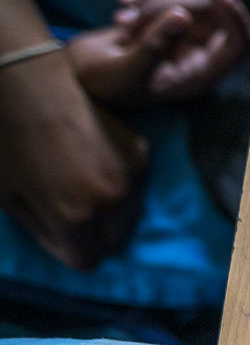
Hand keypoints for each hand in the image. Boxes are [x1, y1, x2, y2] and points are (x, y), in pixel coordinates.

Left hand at [0, 52, 146, 268]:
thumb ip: (38, 226)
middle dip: (91, 234)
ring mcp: (132, 175)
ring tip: (81, 184)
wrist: (28, 82)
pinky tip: (95, 161)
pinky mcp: (140, 152)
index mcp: (75, 216)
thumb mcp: (5, 195)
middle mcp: (112, 202)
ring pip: (128, 214)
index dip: (65, 250)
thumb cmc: (6, 139)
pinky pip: (134, 184)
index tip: (50, 230)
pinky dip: (119, 182)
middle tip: (66, 210)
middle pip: (113, 241)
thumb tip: (61, 238)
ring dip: (108, 210)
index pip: (86, 261)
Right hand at [66, 0, 249, 105]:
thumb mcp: (127, 71)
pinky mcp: (168, 15)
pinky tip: (121, 4)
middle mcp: (200, 52)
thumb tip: (182, 17)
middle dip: (170, 5)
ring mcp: (186, 32)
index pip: (242, 43)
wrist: (80, 74)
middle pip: (213, 12)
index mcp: (202, 74)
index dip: (237, 16)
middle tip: (128, 22)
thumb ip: (155, 46)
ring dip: (152, 0)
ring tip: (121, 23)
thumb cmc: (105, 83)